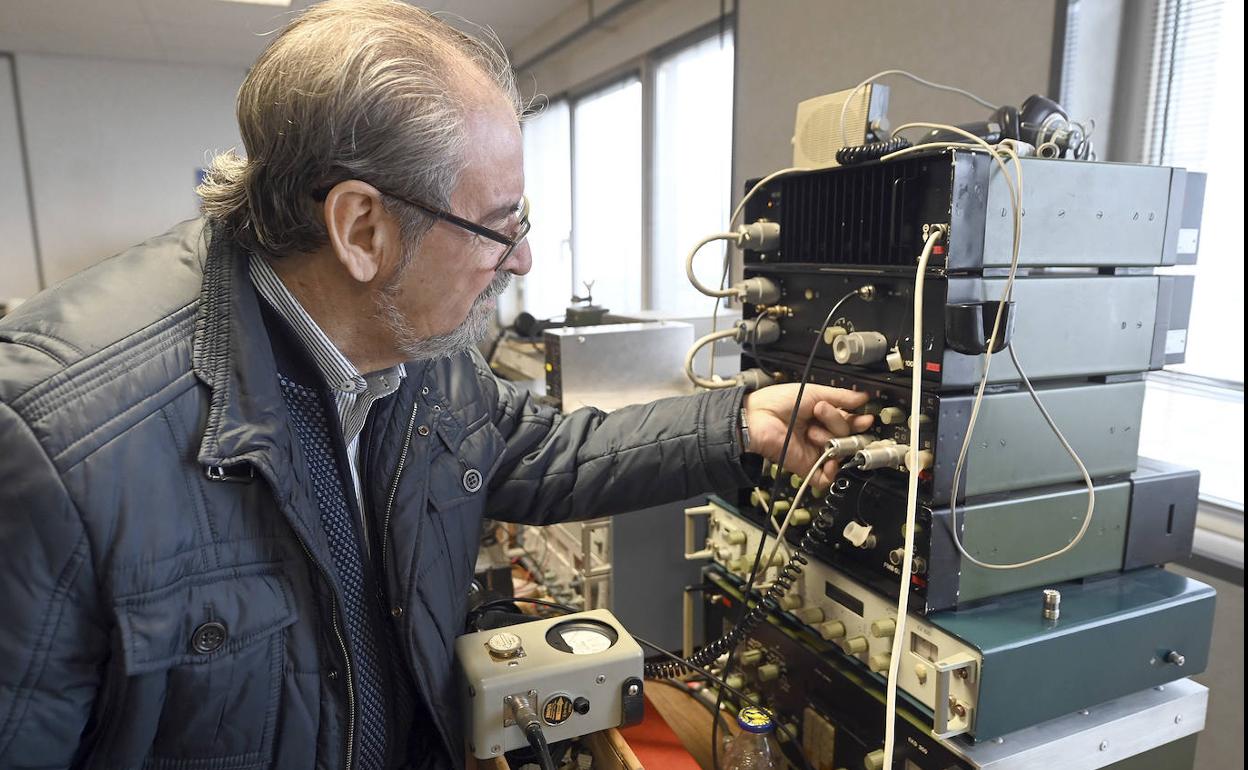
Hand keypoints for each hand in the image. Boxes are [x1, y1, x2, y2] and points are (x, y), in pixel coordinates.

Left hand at [742, 384, 873, 489]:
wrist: (757, 417)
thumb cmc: (777, 402)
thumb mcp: (814, 392)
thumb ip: (841, 397)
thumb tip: (863, 398)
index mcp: (822, 417)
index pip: (849, 422)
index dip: (858, 420)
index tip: (866, 417)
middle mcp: (820, 434)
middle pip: (847, 434)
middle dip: (837, 422)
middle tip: (821, 412)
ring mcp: (814, 451)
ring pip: (840, 451)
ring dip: (829, 437)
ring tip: (811, 430)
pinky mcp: (807, 467)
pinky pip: (827, 476)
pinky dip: (832, 470)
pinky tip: (829, 457)